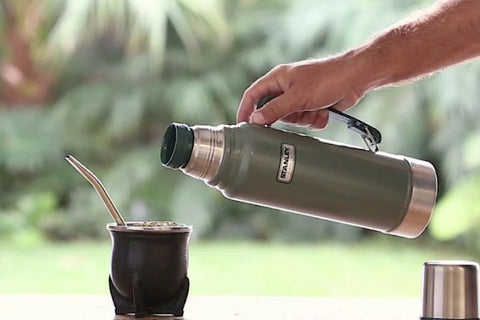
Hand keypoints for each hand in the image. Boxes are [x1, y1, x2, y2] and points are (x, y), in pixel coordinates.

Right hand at [236, 53, 365, 128]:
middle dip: (289, 117)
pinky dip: (316, 119)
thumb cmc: (327, 79)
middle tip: (299, 112)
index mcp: (278, 79)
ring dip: (305, 118)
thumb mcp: (297, 97)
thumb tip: (255, 119)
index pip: (253, 95)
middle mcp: (287, 87)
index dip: (246, 109)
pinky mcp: (312, 106)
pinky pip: (306, 121)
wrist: (355, 78)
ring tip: (317, 107)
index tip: (243, 124)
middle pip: (275, 112)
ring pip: (292, 120)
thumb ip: (274, 110)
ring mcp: (300, 97)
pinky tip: (325, 110)